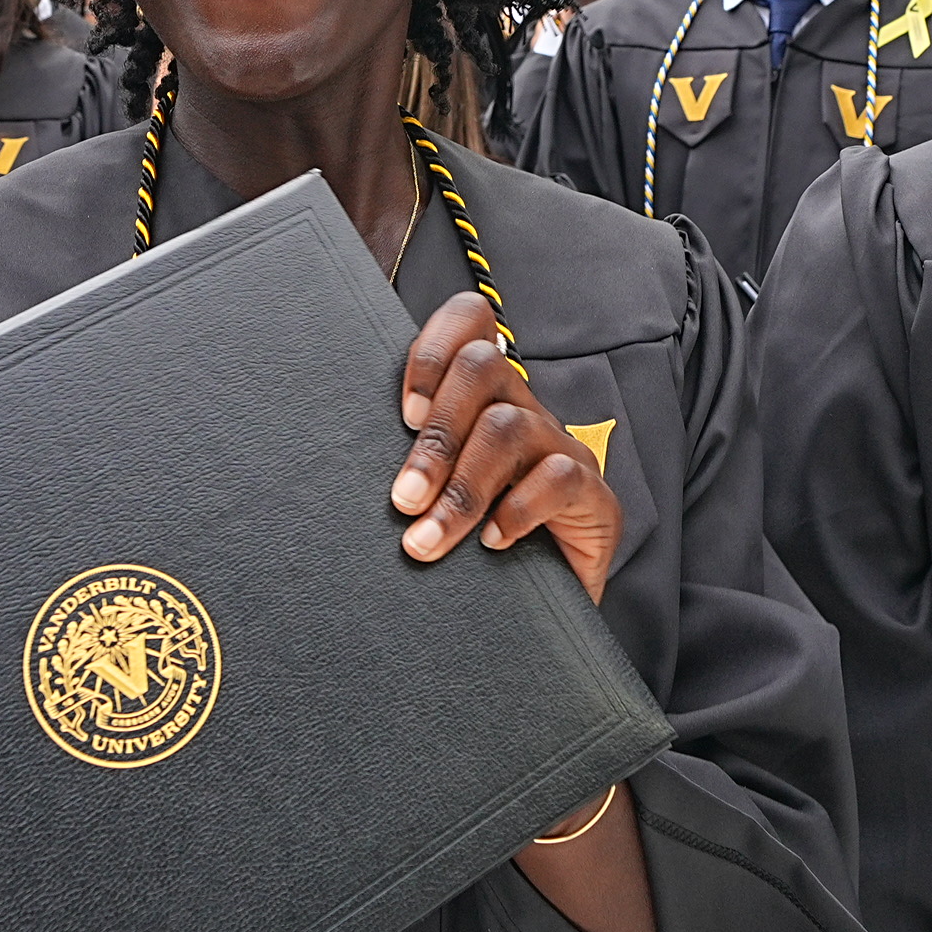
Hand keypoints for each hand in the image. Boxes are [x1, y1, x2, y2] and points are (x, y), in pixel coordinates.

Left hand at [392, 292, 617, 601]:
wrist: (545, 610)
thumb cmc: (475, 548)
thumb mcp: (435, 495)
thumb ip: (408, 465)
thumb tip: (337, 462)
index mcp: (486, 397)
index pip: (471, 321)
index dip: (433, 350)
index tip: (404, 415)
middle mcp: (526, 410)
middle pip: (483, 367)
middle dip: (436, 435)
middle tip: (404, 499)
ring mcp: (562, 449)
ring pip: (508, 427)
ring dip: (460, 488)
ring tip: (427, 540)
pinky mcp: (593, 495)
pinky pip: (556, 476)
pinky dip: (516, 510)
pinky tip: (492, 543)